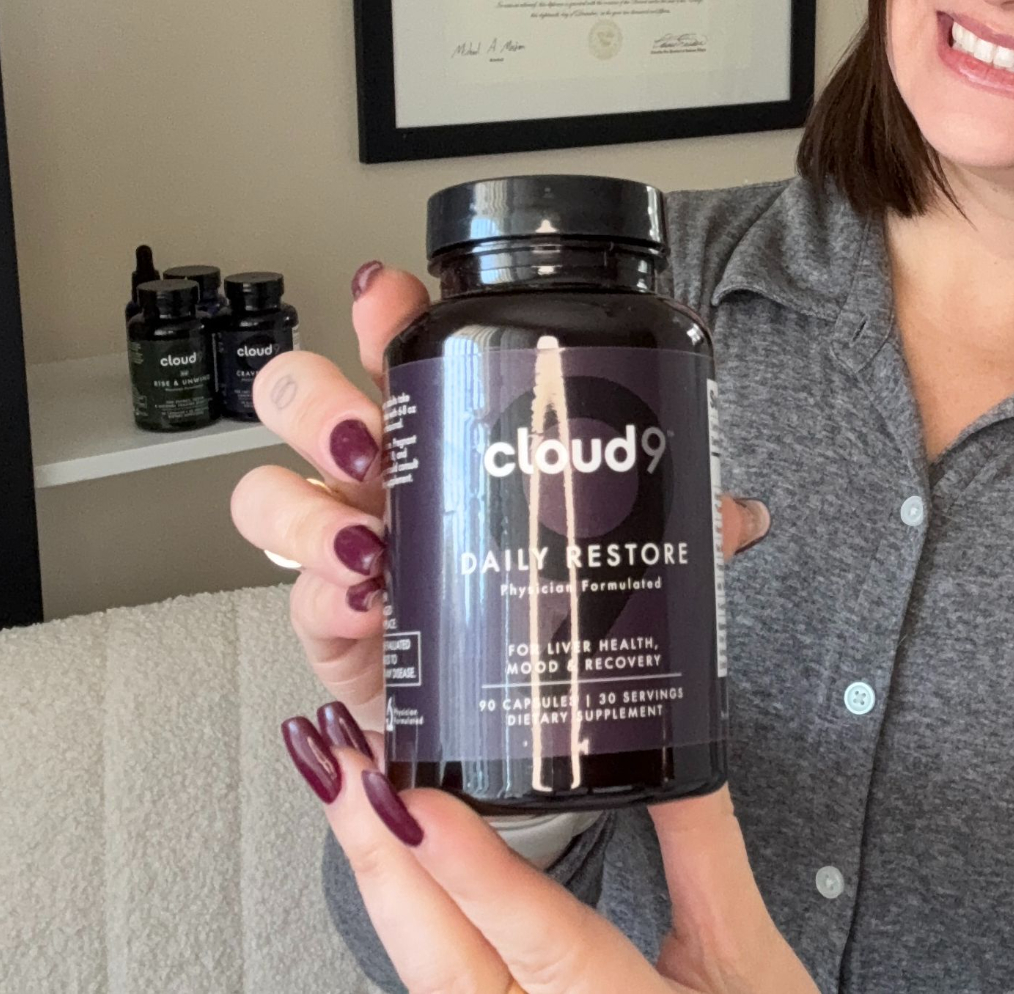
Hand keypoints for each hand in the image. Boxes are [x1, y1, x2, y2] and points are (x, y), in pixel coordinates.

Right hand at [231, 260, 773, 757]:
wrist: (502, 717)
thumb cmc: (540, 604)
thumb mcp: (615, 546)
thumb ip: (674, 520)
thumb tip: (742, 512)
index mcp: (444, 428)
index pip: (396, 346)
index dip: (380, 310)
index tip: (389, 295)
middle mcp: (380, 475)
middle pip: (302, 398)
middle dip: (319, 400)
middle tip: (371, 431)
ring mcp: (342, 543)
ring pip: (270, 492)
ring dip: (306, 507)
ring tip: (374, 538)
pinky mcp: (327, 622)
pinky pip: (292, 595)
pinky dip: (321, 591)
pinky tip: (365, 597)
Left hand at [283, 702, 819, 993]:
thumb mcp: (751, 965)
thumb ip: (707, 858)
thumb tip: (675, 751)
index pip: (546, 947)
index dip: (476, 873)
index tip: (419, 803)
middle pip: (450, 969)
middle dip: (384, 855)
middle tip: (340, 760)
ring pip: (427, 983)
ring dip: (384, 883)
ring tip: (347, 792)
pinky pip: (440, 992)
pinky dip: (408, 923)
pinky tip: (382, 867)